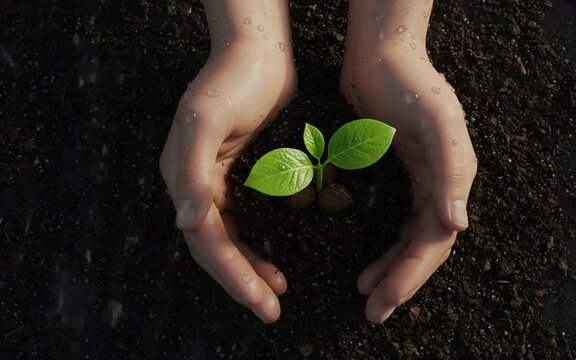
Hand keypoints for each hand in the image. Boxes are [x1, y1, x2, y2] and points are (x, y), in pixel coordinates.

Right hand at [159, 40, 295, 322]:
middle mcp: (194, 182)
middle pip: (215, 245)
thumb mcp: (207, 119)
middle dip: (241, 280)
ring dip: (250, 267)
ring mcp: (216, 179)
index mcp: (182, 175)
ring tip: (277, 292)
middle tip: (270, 310)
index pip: (205, 238)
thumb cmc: (233, 80)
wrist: (259, 51)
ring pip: (230, 237)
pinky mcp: (239, 174)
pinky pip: (244, 219)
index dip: (231, 273)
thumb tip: (184, 222)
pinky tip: (277, 260)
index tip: (261, 300)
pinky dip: (259, 243)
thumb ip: (192, 170)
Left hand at [341, 47, 476, 322]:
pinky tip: (370, 260)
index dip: (412, 273)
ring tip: (365, 292)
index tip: (384, 300)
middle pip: (424, 247)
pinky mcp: (401, 173)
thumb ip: (451, 170)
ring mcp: (422, 179)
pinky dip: (386, 244)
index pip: (435, 240)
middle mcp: (442, 183)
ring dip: (392, 268)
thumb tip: (460, 225)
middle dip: (401, 281)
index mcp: (454, 177)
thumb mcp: (434, 120)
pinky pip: (400, 219)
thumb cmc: (408, 81)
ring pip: (411, 238)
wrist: (381, 52)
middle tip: (372, 312)